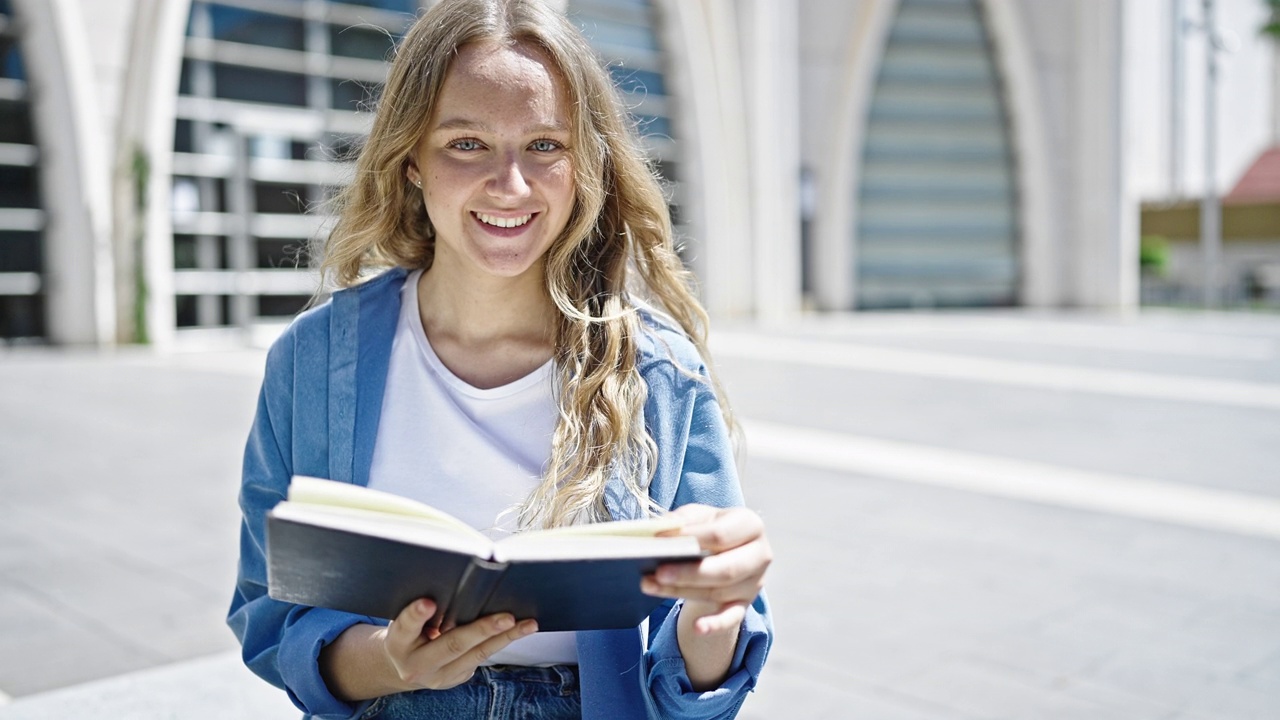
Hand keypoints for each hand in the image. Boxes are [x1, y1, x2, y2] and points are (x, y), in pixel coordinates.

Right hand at [379, 599, 538, 690]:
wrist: (402, 666)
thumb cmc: (407, 633)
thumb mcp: (404, 622)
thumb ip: (420, 610)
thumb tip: (454, 584)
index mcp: (398, 643)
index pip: (405, 627)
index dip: (416, 614)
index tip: (428, 602)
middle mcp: (417, 665)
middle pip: (452, 645)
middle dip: (482, 630)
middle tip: (506, 618)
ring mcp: (439, 677)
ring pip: (477, 654)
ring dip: (506, 637)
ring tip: (527, 624)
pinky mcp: (456, 678)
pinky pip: (481, 657)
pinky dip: (500, 642)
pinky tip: (518, 630)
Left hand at [642, 504, 771, 634]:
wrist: (726, 549)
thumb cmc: (709, 528)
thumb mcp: (698, 516)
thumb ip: (681, 521)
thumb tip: (658, 531)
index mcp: (750, 525)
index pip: (720, 534)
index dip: (691, 537)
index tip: (661, 539)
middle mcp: (759, 554)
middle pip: (725, 569)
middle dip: (689, 572)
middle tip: (658, 572)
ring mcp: (754, 582)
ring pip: (718, 592)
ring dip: (681, 591)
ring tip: (649, 585)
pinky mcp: (745, 604)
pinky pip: (731, 618)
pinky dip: (715, 625)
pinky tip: (697, 628)